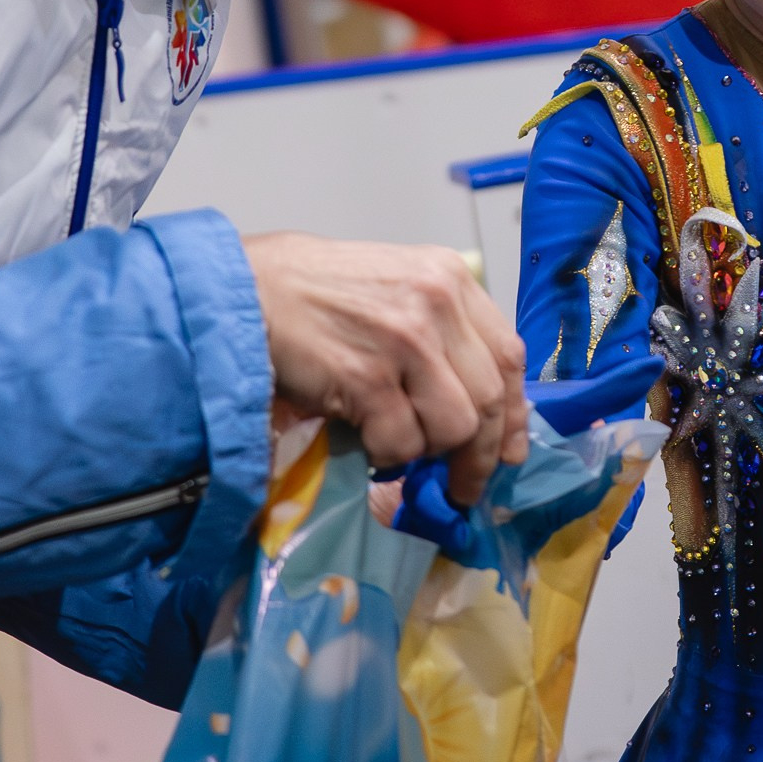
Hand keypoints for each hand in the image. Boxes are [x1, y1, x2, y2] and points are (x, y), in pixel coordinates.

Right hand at [243, 232, 527, 506]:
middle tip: (461, 483)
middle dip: (480, 454)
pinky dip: (386, 456)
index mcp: (451, 277)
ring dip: (427, 451)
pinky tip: (363, 440)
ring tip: (396, 443)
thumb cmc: (314, 289)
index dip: (514, 412)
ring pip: (455, 428)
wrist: (248, 289)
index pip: (508, 355)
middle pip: (490, 399)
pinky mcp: (367, 378)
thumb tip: (478, 409)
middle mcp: (437, 304)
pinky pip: (401, 443)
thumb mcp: (395, 286)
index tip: (509, 449)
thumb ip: (441, 330)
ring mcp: (405, 341)